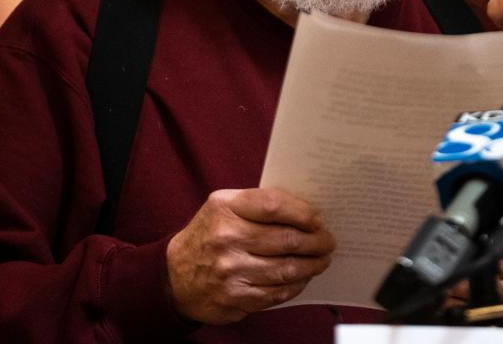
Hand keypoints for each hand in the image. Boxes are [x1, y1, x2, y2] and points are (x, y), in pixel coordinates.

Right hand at [166, 188, 335, 324]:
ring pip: (286, 269)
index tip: (318, 219)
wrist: (174, 275)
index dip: (303, 213)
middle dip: (316, 241)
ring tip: (321, 259)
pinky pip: (277, 293)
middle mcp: (226, 238)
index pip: (274, 206)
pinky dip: (296, 285)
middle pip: (286, 240)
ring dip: (312, 265)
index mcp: (225, 208)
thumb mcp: (223, 206)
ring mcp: (230, 271)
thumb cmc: (208, 234)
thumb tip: (305, 209)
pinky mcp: (235, 298)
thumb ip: (258, 203)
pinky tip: (302, 278)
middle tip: (328, 241)